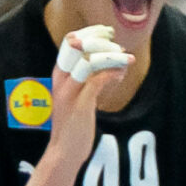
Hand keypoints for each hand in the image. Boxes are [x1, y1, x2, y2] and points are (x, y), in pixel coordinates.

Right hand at [45, 25, 128, 160]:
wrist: (64, 153)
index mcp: (59, 76)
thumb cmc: (74, 127)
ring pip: (89, 61)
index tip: (107, 32)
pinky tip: (121, 74)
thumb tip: (114, 66)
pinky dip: (112, 73)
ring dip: (112, 56)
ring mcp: (69, 92)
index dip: (89, 33)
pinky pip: (97, 80)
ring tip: (127, 59)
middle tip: (119, 46)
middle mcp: (61, 80)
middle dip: (100, 40)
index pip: (70, 42)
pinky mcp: (80, 105)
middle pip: (77, 46)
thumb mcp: (79, 98)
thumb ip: (90, 81)